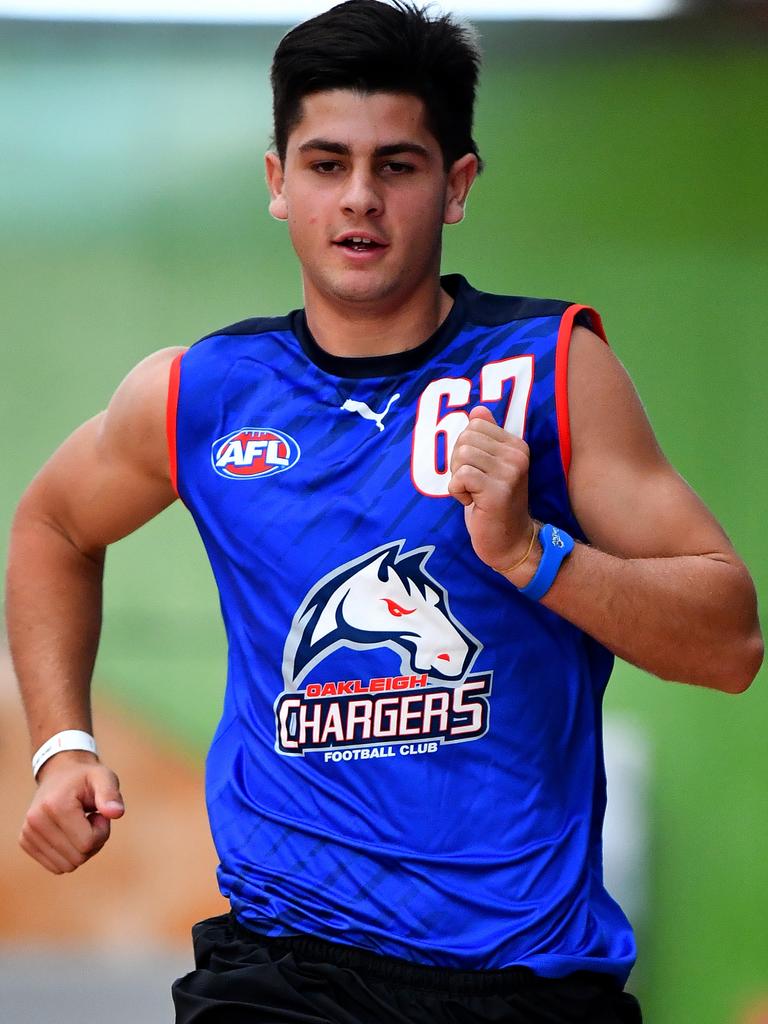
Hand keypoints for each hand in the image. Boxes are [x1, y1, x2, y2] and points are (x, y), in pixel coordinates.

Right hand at [19, 751, 124, 873]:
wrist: (60, 773)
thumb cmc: (86, 778)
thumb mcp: (104, 778)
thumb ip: (111, 795)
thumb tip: (116, 813)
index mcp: (55, 805)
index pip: (87, 843)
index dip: (102, 831)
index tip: (99, 814)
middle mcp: (36, 821)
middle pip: (77, 858)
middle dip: (92, 842)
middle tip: (90, 819)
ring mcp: (27, 833)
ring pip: (66, 866)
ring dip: (80, 850)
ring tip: (79, 825)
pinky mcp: (25, 842)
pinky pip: (55, 867)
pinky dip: (67, 855)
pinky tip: (68, 833)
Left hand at [448, 405, 534, 576]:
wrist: (510, 542)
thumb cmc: (493, 504)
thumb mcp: (490, 466)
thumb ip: (486, 438)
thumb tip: (477, 410)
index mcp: (516, 445)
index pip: (474, 425)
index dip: (465, 448)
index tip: (477, 471)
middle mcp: (517, 455)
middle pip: (465, 438)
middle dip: (458, 463)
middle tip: (473, 484)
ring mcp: (510, 472)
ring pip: (461, 455)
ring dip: (458, 478)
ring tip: (474, 493)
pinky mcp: (498, 491)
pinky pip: (460, 476)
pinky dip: (457, 491)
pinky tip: (472, 502)